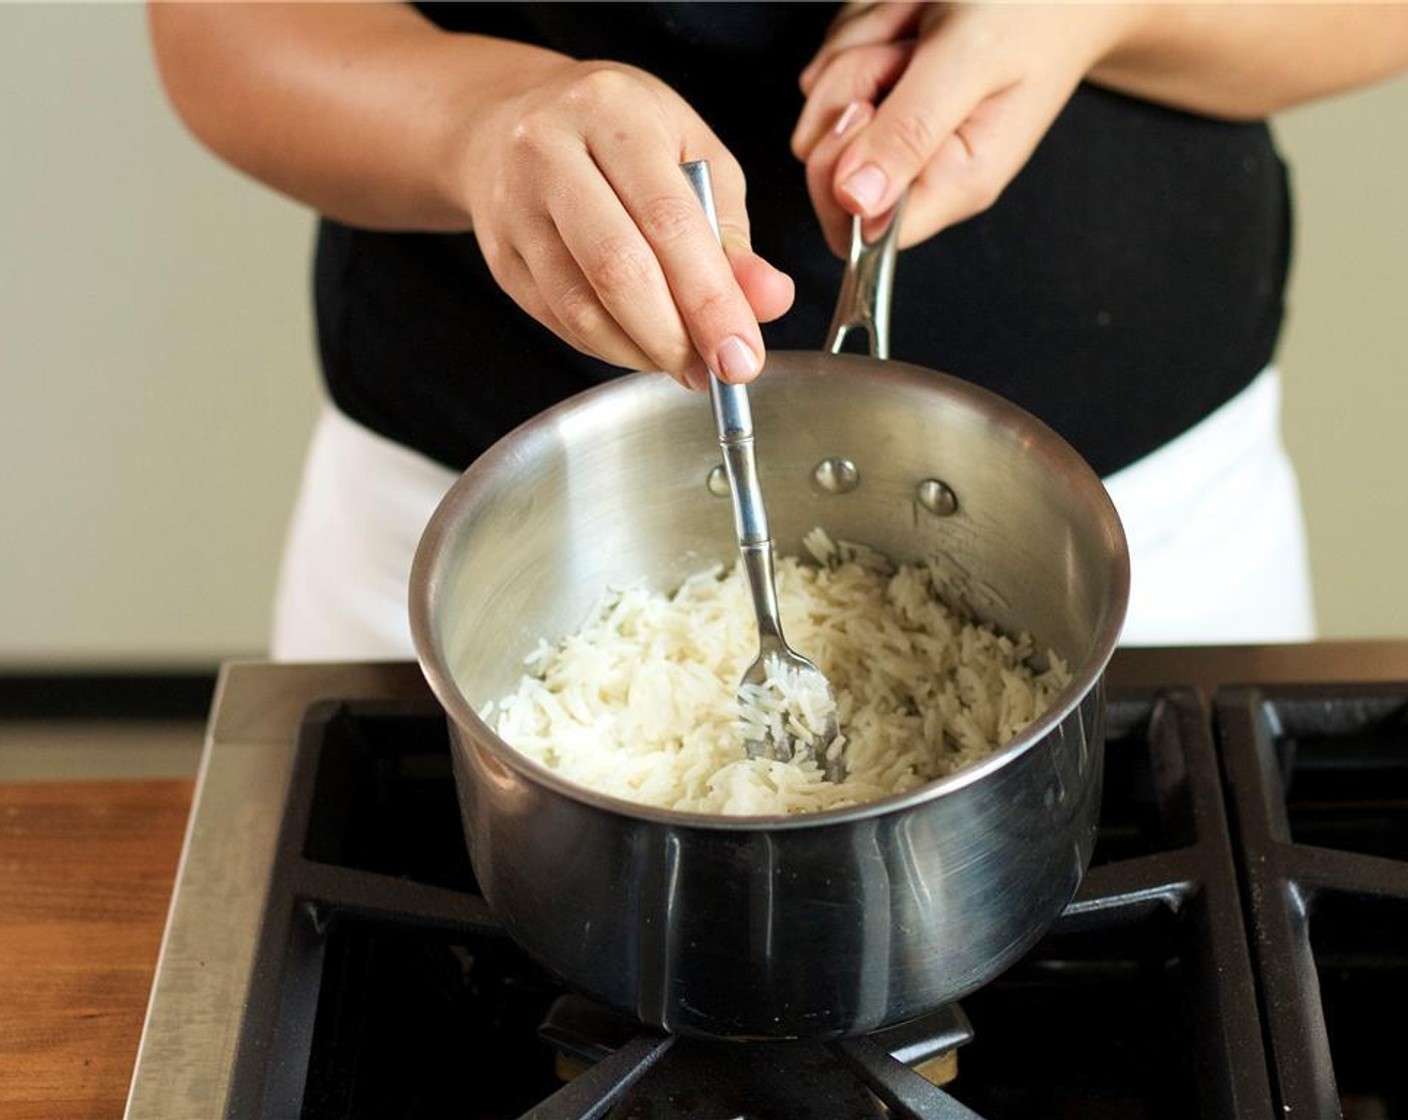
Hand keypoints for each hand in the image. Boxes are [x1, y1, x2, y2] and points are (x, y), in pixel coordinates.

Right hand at [461, 57, 793, 389]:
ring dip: (643, 353)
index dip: (711, 299)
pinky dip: (611, 348)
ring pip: (582, 307)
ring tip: (686, 365)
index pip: (669, 221)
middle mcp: (549, 153)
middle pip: (618, 269)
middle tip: (717, 372)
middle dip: (677, 337)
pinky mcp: (500, 257)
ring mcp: (515, 208)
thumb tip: (770, 299)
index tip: (744, 354)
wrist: (508, 123)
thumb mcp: (690, 155)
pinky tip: (644, 348)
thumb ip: (730, 231)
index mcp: (611, 112)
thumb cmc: (618, 134)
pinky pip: (561, 321)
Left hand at [791, 3, 1132, 254]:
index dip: (837, 175)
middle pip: (825, 160)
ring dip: (864, 46)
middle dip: (850, 89)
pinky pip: (832, 61)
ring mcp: (895, 128)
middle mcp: (920, 166)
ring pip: (822, 103)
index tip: (864, 111)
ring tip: (926, 25)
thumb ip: (913, 130)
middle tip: (910, 53)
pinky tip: (915, 16)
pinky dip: (865, 26)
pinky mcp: (882, 91)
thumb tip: (856, 202)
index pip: (856, 231)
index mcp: (952, 183)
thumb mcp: (973, 61)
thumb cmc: (1037, 11)